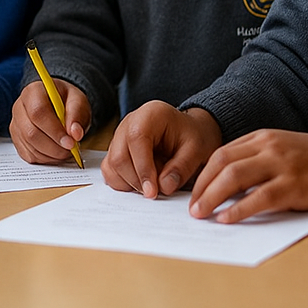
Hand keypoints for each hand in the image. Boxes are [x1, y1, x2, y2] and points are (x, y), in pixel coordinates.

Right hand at [10, 79, 89, 163]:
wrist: (58, 105)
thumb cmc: (65, 101)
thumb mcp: (78, 100)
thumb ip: (77, 113)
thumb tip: (75, 133)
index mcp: (33, 91)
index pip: (38, 112)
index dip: (54, 130)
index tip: (70, 142)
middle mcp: (19, 107)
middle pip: (31, 132)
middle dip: (54, 146)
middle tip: (71, 149)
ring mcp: (16, 125)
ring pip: (30, 147)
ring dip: (52, 154)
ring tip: (66, 149)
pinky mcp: (17, 140)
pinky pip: (29, 155)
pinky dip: (46, 159)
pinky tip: (56, 152)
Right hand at [103, 102, 221, 197]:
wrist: (188, 133)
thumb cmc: (192, 136)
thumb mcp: (197, 150)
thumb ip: (181, 168)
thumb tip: (163, 187)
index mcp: (150, 115)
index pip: (136, 140)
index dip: (143, 168)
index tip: (153, 191)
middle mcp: (129, 123)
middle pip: (119, 156)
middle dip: (136, 180)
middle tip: (156, 193)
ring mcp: (119, 137)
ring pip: (112, 166)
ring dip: (130, 183)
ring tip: (153, 183)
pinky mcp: (116, 150)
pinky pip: (110, 171)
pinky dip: (124, 183)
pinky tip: (143, 183)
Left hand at [188, 129, 307, 222]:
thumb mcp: (279, 150)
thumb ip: (253, 160)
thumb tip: (222, 185)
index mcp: (261, 138)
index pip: (221, 154)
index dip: (202, 175)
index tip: (192, 193)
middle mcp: (268, 148)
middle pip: (222, 164)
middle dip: (202, 187)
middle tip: (191, 208)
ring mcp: (281, 165)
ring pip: (235, 178)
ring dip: (213, 197)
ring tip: (202, 214)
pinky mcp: (294, 186)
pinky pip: (260, 198)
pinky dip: (239, 210)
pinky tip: (227, 219)